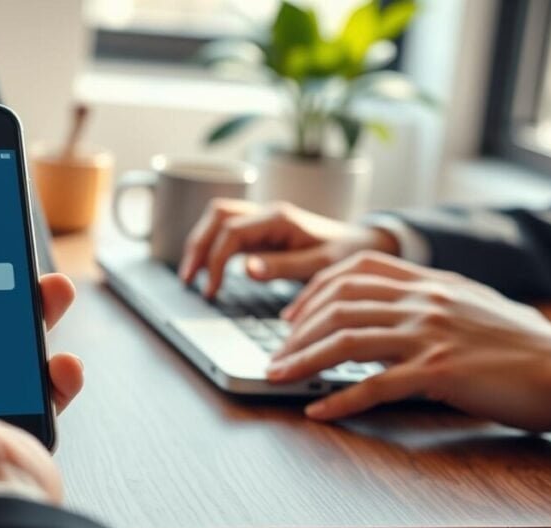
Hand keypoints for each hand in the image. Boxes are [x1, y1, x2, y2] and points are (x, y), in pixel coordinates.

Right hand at [178, 198, 399, 297]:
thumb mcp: (319, 266)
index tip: (211, 290)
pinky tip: (209, 273)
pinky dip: (213, 248)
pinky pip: (228, 232)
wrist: (363, 245)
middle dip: (197, 245)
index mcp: (279, 219)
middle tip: (187, 279)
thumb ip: (282, 267)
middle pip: (218, 215)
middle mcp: (267, 213)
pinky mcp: (263, 232)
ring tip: (191, 275)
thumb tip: (246, 269)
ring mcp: (263, 221)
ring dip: (201, 243)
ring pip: (219, 219)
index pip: (231, 231)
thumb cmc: (346, 255)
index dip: (214, 260)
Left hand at [269, 252, 550, 432]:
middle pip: (339, 305)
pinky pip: (375, 384)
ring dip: (304, 362)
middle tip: (275, 356)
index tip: (291, 316)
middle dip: (296, 332)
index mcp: (429, 280)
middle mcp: (424, 299)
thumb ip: (427, 301)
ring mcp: (430, 333)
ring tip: (277, 378)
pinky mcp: (440, 370)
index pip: (353, 271)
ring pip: (346, 340)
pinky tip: (318, 412)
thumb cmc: (521, 343)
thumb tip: (388, 312)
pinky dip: (340, 400)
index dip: (313, 291)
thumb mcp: (470, 304)